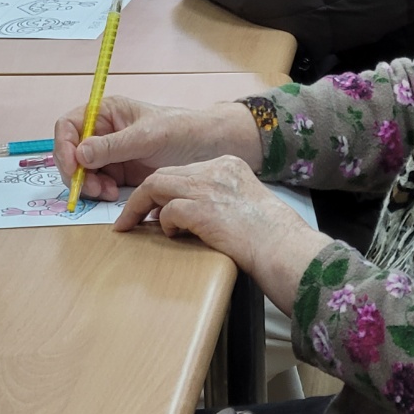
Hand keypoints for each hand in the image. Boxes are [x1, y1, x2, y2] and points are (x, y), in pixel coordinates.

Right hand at [53, 95, 261, 201]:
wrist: (210, 149)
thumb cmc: (182, 131)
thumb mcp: (147, 137)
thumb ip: (113, 146)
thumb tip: (80, 155)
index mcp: (105, 112)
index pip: (69, 125)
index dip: (63, 146)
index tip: (72, 167)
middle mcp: (103, 132)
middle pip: (70, 151)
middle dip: (76, 172)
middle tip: (92, 189)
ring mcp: (110, 154)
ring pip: (81, 171)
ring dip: (88, 185)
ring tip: (107, 193)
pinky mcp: (119, 173)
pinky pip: (96, 184)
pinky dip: (99, 192)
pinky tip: (114, 195)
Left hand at [112, 156, 309, 275]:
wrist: (283, 248)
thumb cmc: (269, 235)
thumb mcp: (243, 202)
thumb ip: (215, 198)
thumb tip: (181, 213)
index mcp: (227, 165)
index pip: (183, 169)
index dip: (164, 187)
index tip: (153, 205)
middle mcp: (215, 169)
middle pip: (165, 173)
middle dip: (143, 195)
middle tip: (130, 215)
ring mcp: (207, 187)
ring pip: (156, 185)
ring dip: (139, 207)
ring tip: (131, 224)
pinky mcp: (201, 209)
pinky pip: (168, 211)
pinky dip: (164, 224)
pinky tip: (172, 235)